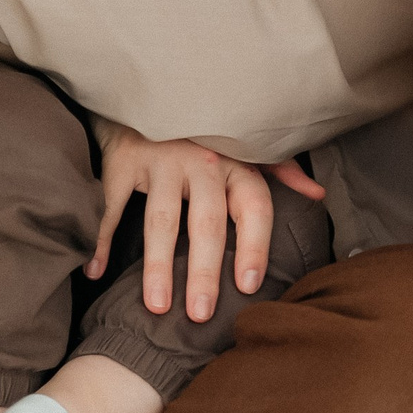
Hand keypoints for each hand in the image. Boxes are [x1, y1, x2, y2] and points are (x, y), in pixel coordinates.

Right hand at [87, 126, 326, 322]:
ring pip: (160, 221)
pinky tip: (96, 272)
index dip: (254, 246)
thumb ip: (280, 171)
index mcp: (235, 163)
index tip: (249, 285)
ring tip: (157, 306)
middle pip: (206, 223)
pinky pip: (113, 207)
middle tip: (201, 314)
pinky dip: (102, 239)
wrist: (149, 98)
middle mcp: (201, 161)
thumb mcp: (245, 146)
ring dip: (157, 266)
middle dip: (204, 271)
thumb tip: (317, 194)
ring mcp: (160, 162)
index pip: (254, 207)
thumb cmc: (203, 134)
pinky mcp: (124, 162)